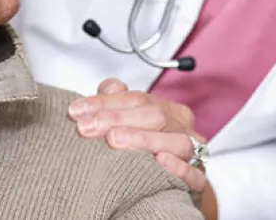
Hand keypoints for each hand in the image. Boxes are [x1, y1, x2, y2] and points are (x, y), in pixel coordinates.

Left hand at [68, 78, 206, 200]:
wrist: (172, 187)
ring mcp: (193, 154)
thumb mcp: (132, 123)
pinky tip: (160, 161)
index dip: (105, 103)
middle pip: (155, 116)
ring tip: (114, 140)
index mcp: (168, 110)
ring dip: (144, 139)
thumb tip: (107, 88)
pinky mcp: (198, 182)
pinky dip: (179, 167)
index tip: (76, 111)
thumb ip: (118, 102)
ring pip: (177, 142)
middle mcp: (182, 128)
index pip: (137, 99)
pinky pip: (194, 174)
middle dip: (117, 119)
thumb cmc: (149, 152)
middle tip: (87, 127)